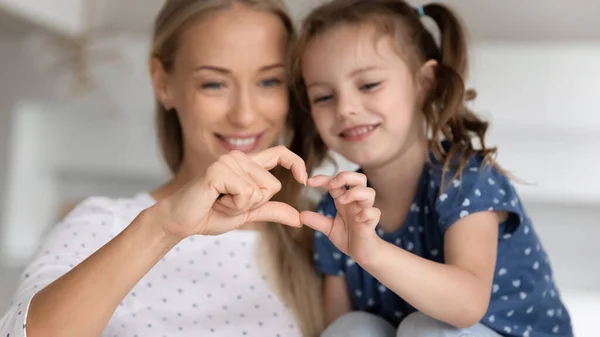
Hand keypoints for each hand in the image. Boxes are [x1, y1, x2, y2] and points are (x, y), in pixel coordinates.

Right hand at [157, 146, 306, 239]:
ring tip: (219, 201)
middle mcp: (238, 157)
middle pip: (272, 185)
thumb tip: (298, 218)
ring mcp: (228, 161)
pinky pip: (246, 194)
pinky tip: (215, 201)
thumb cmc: (209, 213)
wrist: (181, 220)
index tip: (304, 179)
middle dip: (253, 204)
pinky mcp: (218, 170)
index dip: (296, 163)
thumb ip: (271, 211)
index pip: (280, 153)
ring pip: (259, 192)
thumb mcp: (247, 214)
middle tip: (227, 203)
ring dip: (240, 206)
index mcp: (247, 164)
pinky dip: (234, 206)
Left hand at [300, 171, 381, 262]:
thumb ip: (317, 221)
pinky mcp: (371, 224)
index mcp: (345, 200)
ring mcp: (365, 212)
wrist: (363, 254)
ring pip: (369, 192)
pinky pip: (375, 212)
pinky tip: (357, 219)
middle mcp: (356, 203)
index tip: (309, 182)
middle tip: (331, 184)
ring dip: (354, 193)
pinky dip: (367, 213)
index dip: (324, 178)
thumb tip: (301, 215)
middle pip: (359, 178)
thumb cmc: (349, 237)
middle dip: (345, 176)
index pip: (337, 182)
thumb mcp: (329, 228)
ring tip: (341, 201)